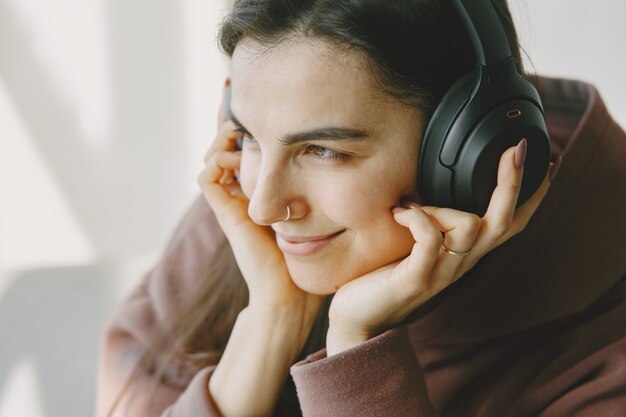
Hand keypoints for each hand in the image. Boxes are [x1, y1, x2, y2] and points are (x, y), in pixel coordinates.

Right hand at [197, 80, 322, 333]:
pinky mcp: (227, 214)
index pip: (251, 146)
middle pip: (227, 144)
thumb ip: (332, 185)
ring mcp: (233, 202)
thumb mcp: (325, 208)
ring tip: (243, 123)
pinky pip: (207, 178)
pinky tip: (240, 154)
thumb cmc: (314, 254)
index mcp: (264, 189)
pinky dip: (218, 160)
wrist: (293, 292)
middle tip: (246, 98)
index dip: (254, 122)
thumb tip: (353, 155)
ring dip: (225, 136)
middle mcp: (245, 192)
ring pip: (213, 155)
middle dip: (235, 118)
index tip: (268, 99)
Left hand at [327, 140, 557, 353]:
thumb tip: (433, 184)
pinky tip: (400, 214)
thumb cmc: (385, 275)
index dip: (532, 197)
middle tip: (515, 149)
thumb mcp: (417, 246)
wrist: (360, 318)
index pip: (511, 224)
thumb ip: (435, 224)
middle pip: (503, 221)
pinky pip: (430, 240)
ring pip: (469, 226)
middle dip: (512, 182)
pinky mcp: (418, 280)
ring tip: (410, 209)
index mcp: (466, 254)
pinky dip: (418, 218)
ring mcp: (442, 274)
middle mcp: (462, 264)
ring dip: (440, 207)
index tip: (546, 164)